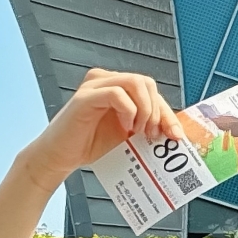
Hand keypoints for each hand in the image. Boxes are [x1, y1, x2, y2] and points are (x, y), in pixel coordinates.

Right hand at [22, 69, 183, 189]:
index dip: (168, 113)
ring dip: (145, 109)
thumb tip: (176, 132)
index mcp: (118, 87)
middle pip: (147, 82)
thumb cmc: (93, 145)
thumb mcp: (129, 135)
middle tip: (152, 135)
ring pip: (135, 82)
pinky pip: (116, 93)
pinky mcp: (85, 97)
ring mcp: (94, 86)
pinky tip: (125, 128)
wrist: (61, 157)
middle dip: (157, 110)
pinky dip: (128, 111)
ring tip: (138, 130)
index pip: (152, 91)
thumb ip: (148, 126)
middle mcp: (106, 80)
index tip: (176, 136)